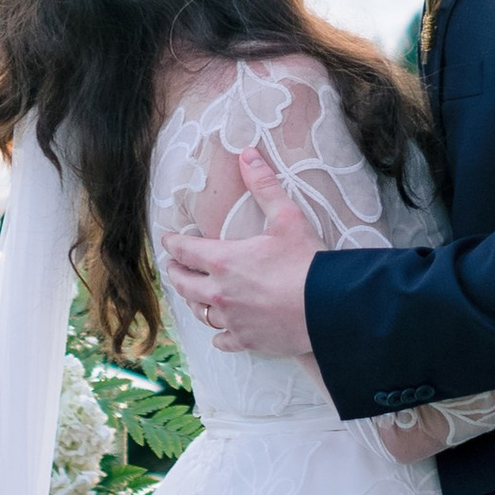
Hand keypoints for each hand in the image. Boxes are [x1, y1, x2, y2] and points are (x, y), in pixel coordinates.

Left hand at [161, 149, 321, 356]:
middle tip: (173, 266)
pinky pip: (222, 340)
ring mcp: (231, 320)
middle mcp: (219, 293)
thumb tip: (248, 153)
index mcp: (224, 261)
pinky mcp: (246, 341)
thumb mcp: (287, 217)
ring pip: (200, 312)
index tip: (167, 239)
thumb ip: (264, 186)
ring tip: (193, 295)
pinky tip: (219, 333)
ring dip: (194, 301)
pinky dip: (218, 335)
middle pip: (184, 284)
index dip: (173, 243)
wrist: (327, 307)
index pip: (185, 250)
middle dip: (175, 272)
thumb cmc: (306, 262)